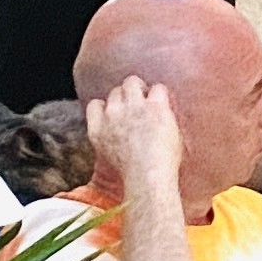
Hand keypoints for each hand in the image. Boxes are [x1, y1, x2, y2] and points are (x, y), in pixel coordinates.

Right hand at [87, 80, 185, 208]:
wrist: (147, 178)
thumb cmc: (135, 178)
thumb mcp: (110, 160)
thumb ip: (110, 143)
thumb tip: (121, 139)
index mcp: (97, 130)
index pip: (95, 105)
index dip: (108, 106)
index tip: (119, 113)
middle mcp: (112, 115)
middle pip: (116, 92)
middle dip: (127, 97)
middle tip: (141, 109)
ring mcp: (132, 108)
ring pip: (132, 82)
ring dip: (142, 89)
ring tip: (153, 101)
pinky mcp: (153, 106)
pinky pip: (157, 88)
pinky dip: (162, 95)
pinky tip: (166, 107)